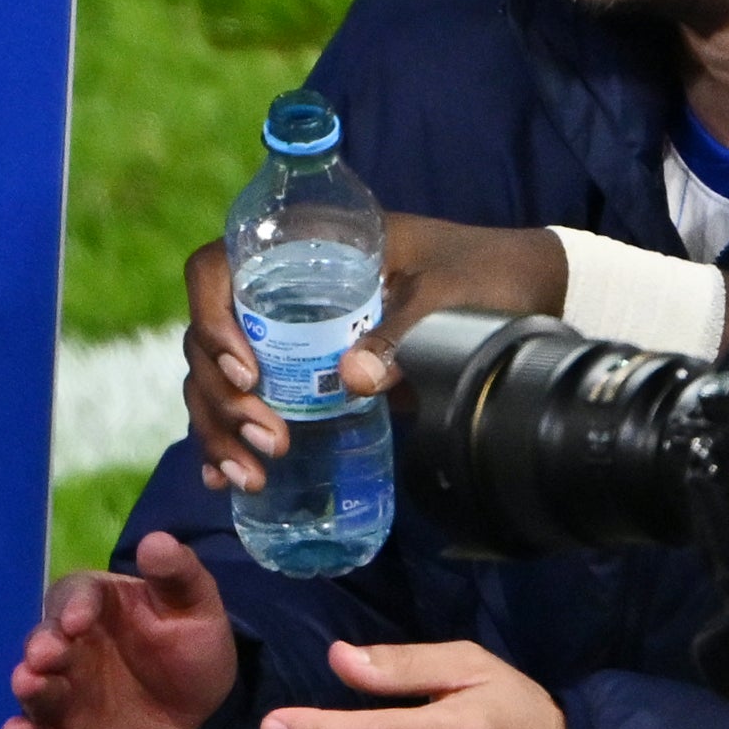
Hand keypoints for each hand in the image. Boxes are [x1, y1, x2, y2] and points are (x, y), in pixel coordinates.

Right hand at [6, 534, 240, 728]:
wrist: (204, 722)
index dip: (73, 605)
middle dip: (42, 647)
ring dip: (29, 687)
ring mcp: (62, 699)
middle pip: (44, 642)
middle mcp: (67, 652)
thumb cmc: (192, 654)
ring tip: (29, 684)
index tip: (79, 621)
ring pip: (37, 690)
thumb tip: (155, 541)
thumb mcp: (196, 609)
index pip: (75, 596)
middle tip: (46, 656)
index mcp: (93, 609)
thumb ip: (178, 575)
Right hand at [185, 216, 562, 490]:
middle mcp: (277, 291)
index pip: (214, 270)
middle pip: (205, 340)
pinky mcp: (300, 376)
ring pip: (215, 381)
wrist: (523, 292)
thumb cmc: (484, 274)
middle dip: (221, 398)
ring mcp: (284, 336)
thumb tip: (351, 379)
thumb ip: (404, 330)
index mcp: (302, 249)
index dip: (210, 319)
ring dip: (220, 430)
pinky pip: (242, 406)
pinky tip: (224, 480)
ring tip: (250, 475)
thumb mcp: (448, 293)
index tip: (246, 370)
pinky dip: (227, 442)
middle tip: (268, 438)